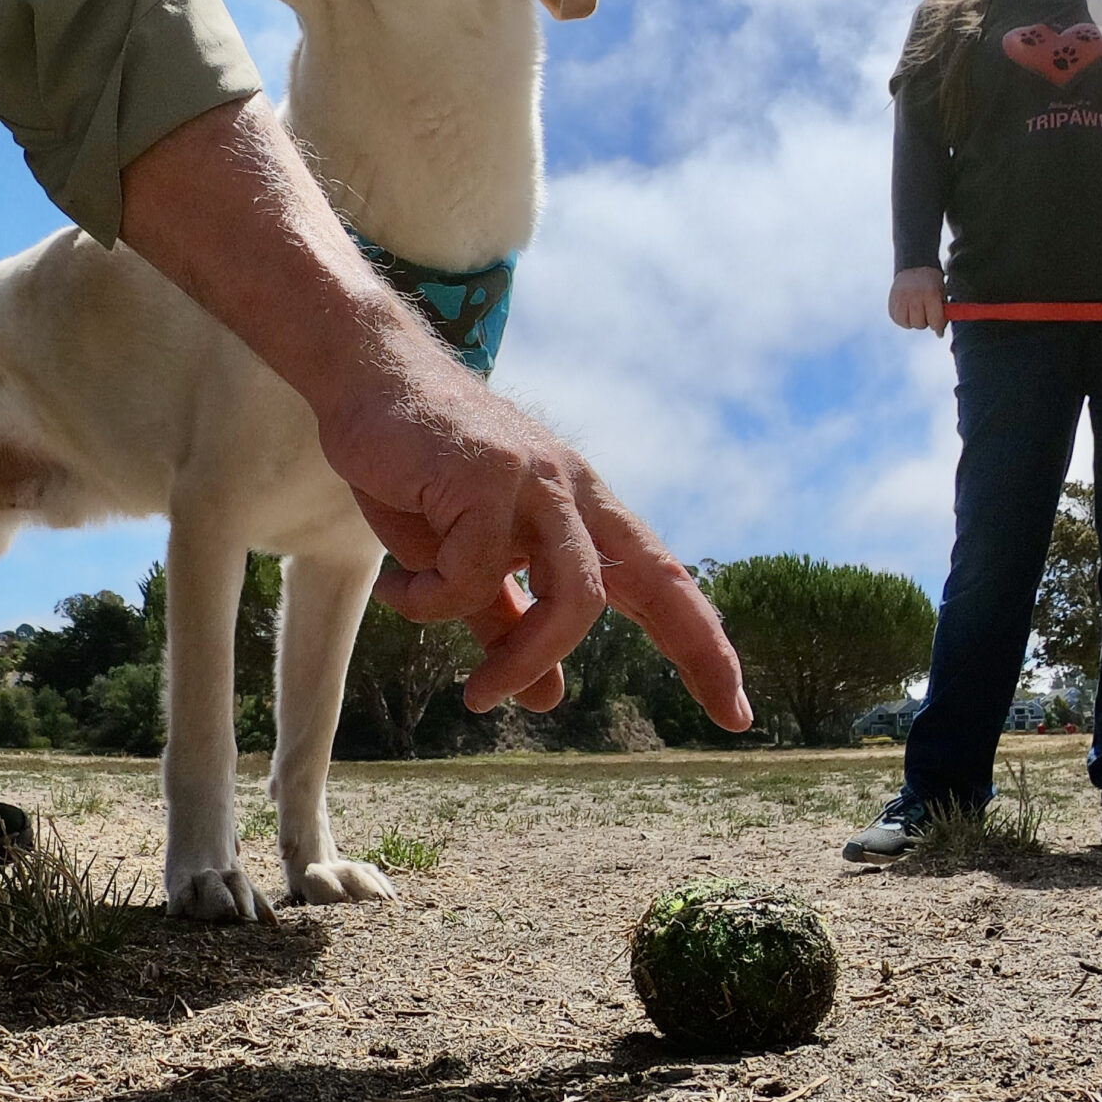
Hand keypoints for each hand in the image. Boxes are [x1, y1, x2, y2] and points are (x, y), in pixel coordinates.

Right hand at [320, 352, 752, 733]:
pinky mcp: (488, 476)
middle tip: (611, 721)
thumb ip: (506, 621)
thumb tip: (547, 696)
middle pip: (623, 590)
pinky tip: (394, 583)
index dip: (702, 644)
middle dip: (628, 662)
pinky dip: (425, 599)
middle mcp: (569, 489)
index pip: (660, 580)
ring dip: (518, 660)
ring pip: (568, 598)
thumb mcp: (464, 559)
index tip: (736, 711)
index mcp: (579, 507)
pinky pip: (470, 576)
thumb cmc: (413, 468)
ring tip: (476, 696)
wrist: (365, 379)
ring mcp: (535, 479)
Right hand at [889, 266, 945, 335]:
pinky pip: (896, 319)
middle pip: (920, 324)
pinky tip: (907, 313)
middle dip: (925, 322)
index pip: (935, 321)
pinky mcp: (891, 300)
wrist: (915, 267)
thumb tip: (939, 334)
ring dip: (912, 322)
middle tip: (927, 314)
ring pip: (906, 324)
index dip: (938, 327)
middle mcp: (914, 296)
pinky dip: (902, 319)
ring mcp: (901, 298)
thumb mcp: (941, 295)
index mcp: (931, 294)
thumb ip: (941, 313)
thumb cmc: (932, 284)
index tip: (938, 327)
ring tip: (916, 314)